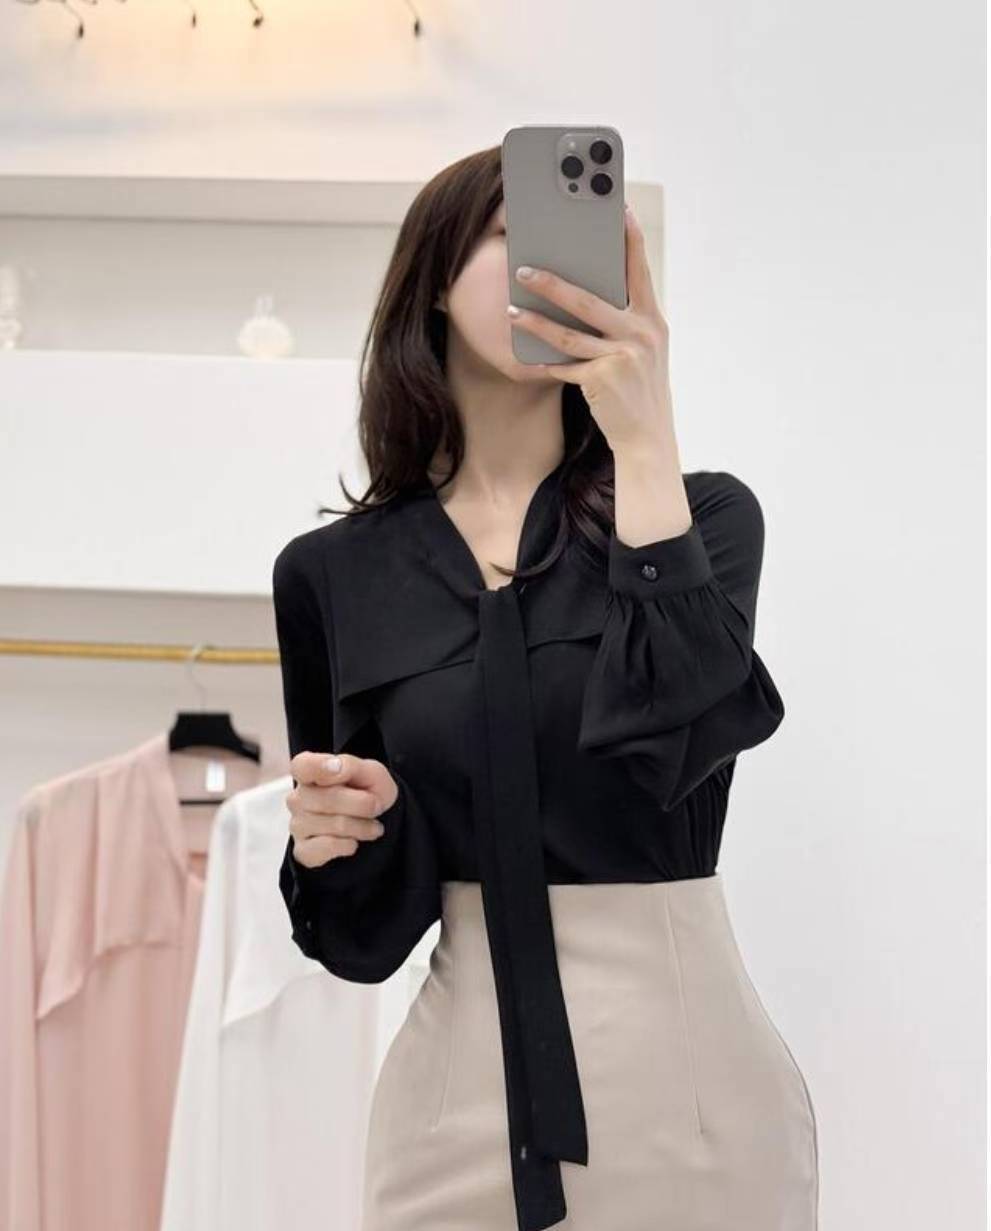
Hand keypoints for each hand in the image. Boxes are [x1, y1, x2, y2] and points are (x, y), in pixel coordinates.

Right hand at [286, 750, 398, 869]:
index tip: (339, 769)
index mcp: (309, 772)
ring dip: (363, 827)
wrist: (373, 822)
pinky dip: (348, 845)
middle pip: (330, 799)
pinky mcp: (303, 851)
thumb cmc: (367, 792)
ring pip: (336, 826)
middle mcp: (298, 798)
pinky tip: (353, 841)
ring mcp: (298, 826)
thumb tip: (334, 767)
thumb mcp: (370, 772)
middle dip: (364, 805)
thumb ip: (351, 765)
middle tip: (376, 807)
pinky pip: (328, 848)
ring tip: (371, 826)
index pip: (302, 766)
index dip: (319, 767)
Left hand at [506, 203, 671, 452]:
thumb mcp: (642, 352)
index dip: (629, 237)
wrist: (649, 439)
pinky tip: (527, 354)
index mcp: (653, 321)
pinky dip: (546, 361)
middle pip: (589, 299)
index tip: (617, 208)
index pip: (640, 269)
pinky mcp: (603, 380)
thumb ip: (623, 323)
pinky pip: (565, 365)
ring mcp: (623, 357)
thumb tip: (582, 296)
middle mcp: (642, 334)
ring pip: (569, 333)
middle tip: (523, 268)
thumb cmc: (638, 390)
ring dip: (536, 321)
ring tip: (511, 310)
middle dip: (553, 282)